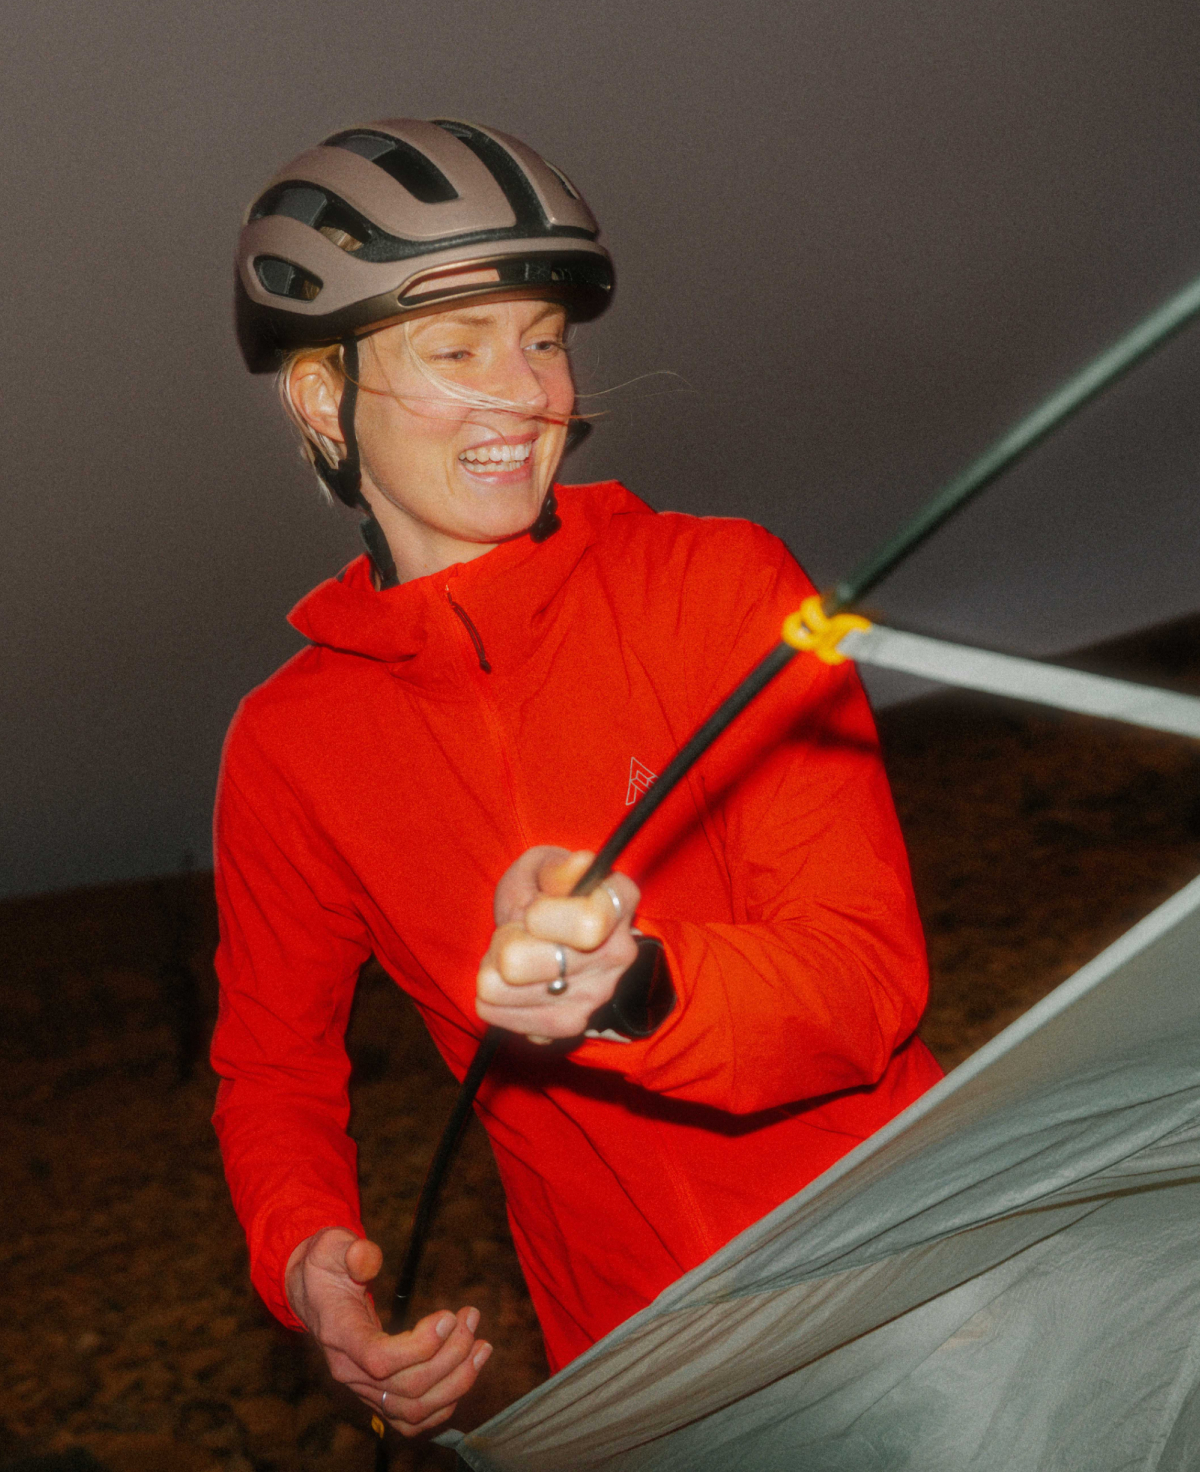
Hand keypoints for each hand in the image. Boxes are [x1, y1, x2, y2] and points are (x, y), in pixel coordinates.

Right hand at [285, 1227, 490, 1436]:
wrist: (313, 1294)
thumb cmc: (326, 1267)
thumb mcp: (331, 1247)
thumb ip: (351, 1251)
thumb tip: (368, 1256)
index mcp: (338, 1333)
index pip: (378, 1358)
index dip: (419, 1346)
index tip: (448, 1316)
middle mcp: (349, 1371)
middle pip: (406, 1387)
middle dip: (451, 1355)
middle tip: (471, 1317)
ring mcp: (363, 1389)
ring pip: (414, 1409)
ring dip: (456, 1382)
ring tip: (482, 1346)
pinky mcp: (377, 1395)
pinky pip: (412, 1419)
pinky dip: (445, 1404)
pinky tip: (468, 1372)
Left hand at [476, 847, 639, 1041]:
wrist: (550, 934)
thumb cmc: (545, 893)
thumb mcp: (545, 868)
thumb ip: (557, 868)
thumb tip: (580, 863)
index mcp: (620, 903)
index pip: (588, 925)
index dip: (541, 917)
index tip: (533, 911)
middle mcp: (619, 953)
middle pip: (534, 963)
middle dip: (505, 941)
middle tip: (514, 931)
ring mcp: (596, 995)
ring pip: (505, 989)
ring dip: (493, 968)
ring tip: (511, 952)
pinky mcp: (568, 1025)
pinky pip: (499, 1014)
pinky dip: (492, 996)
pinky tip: (510, 981)